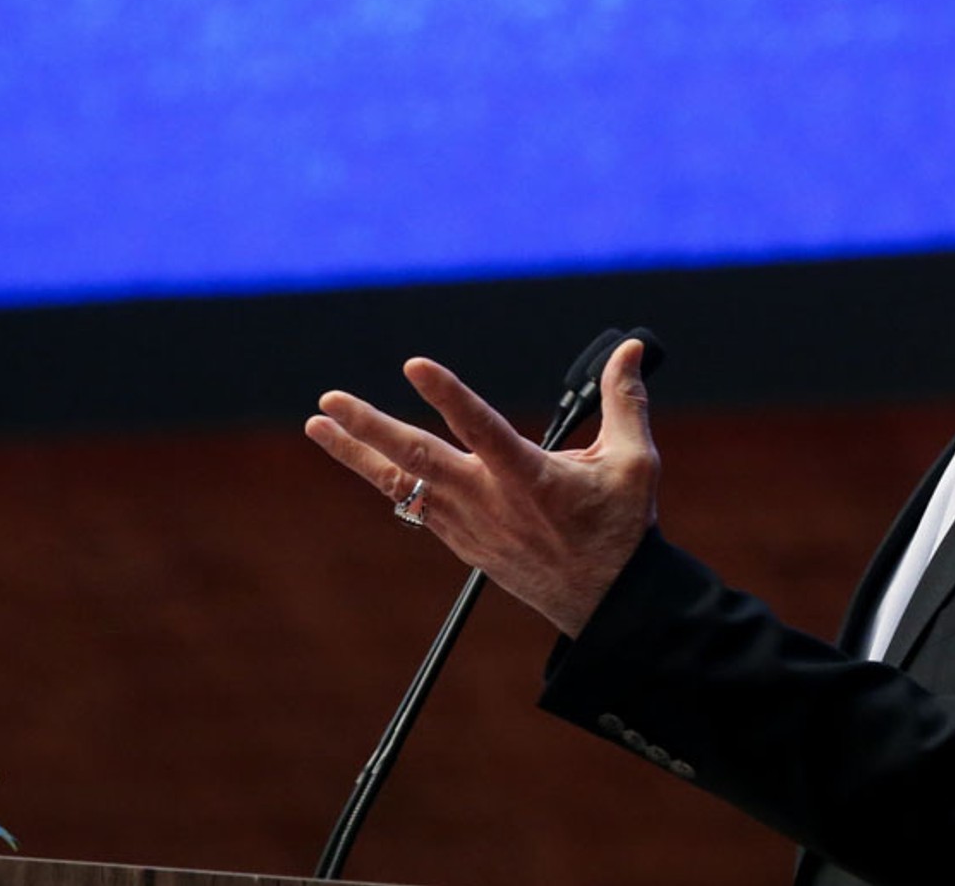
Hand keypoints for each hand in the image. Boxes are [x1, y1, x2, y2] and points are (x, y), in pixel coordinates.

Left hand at [304, 339, 660, 637]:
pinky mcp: (462, 541)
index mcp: (530, 479)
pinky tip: (367, 459)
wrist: (604, 604)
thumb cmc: (620, 528)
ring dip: (358, 454)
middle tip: (330, 401)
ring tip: (318, 424)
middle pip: (418, 459)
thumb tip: (632, 349)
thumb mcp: (635, 461)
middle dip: (370, 428)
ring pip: (403, 484)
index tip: (415, 366)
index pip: (480, 428)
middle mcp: (489, 501)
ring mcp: (469, 525)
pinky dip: (387, 479)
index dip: (448, 395)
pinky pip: (414, 505)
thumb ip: (626, 400)